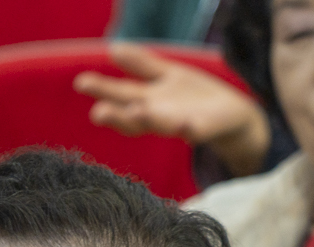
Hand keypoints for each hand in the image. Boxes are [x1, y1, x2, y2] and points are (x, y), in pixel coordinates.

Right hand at [72, 42, 270, 177]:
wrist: (231, 116)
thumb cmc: (194, 98)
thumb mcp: (165, 75)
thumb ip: (140, 65)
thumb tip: (113, 48)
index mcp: (148, 100)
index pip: (121, 94)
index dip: (102, 89)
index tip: (81, 82)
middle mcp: (159, 114)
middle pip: (133, 114)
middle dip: (116, 115)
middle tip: (97, 113)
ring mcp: (179, 122)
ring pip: (159, 124)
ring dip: (147, 120)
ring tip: (137, 112)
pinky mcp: (202, 128)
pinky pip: (195, 130)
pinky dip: (188, 129)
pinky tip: (184, 125)